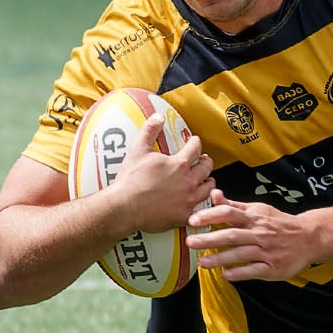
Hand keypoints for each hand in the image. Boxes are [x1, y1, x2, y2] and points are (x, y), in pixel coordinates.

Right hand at [114, 114, 214, 233]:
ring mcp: (188, 200)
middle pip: (206, 168)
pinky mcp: (184, 215)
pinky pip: (201, 208)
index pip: (195, 148)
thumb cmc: (130, 181)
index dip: (196, 143)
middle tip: (203, 159)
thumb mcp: (138, 150)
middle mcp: (188, 181)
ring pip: (208, 188)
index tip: (195, 141)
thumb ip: (150, 130)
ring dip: (208, 181)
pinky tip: (199, 201)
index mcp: (178, 164)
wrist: (125, 207)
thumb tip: (157, 117)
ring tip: (205, 180)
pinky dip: (202, 203)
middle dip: (206, 161)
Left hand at [187, 190, 313, 280]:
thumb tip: (214, 194)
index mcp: (254, 217)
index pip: (229, 213)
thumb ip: (234, 205)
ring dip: (220, 259)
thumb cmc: (278, 223)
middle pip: (231, 235)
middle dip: (209, 239)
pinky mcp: (272, 267)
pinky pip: (254, 270)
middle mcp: (259, 233)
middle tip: (190, 242)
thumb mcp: (258, 210)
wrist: (308, 237)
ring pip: (240, 254)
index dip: (210, 215)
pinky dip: (239, 273)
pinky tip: (225, 275)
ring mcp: (266, 251)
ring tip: (202, 263)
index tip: (192, 220)